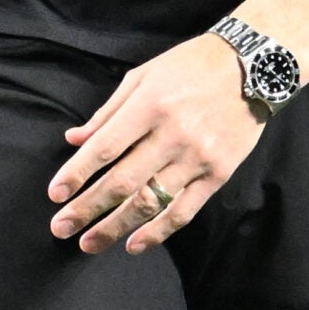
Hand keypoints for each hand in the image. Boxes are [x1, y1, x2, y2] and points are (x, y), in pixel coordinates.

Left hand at [47, 32, 267, 255]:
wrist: (253, 66)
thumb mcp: (145, 75)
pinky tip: (134, 244)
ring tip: (89, 244)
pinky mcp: (218, 173)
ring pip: (150, 201)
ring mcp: (197, 157)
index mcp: (151, 104)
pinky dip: (158, 232)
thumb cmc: (192, 65)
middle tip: (61, 228)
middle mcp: (172, 133)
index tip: (55, 194)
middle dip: (87, 208)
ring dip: (116, 226)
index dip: (77, 173)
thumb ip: (109, 111)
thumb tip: (74, 140)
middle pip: (123, 181)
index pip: (106, 146)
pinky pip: (184, 210)